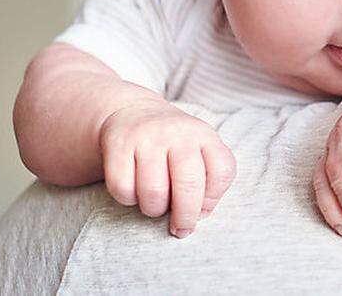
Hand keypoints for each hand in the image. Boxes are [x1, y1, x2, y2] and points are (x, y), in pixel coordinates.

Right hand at [98, 98, 235, 237]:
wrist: (132, 112)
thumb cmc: (172, 145)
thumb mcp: (199, 151)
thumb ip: (208, 181)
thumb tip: (198, 216)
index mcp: (204, 135)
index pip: (222, 171)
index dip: (213, 199)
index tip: (202, 209)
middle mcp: (178, 133)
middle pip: (189, 185)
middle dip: (185, 217)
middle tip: (181, 229)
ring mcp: (147, 137)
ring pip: (154, 193)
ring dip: (154, 210)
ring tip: (155, 203)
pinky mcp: (118, 145)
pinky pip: (124, 190)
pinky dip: (128, 200)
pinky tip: (134, 190)